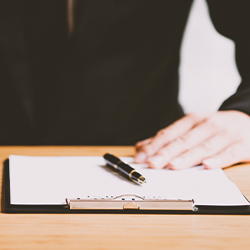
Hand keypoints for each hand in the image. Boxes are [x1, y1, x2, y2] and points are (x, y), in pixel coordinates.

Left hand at [134, 111, 249, 168]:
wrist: (248, 121)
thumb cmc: (215, 128)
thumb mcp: (192, 128)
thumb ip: (168, 138)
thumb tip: (142, 146)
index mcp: (192, 120)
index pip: (169, 133)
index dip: (154, 145)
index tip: (141, 157)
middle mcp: (207, 125)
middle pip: (183, 140)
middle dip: (166, 152)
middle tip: (152, 164)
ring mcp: (224, 134)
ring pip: (203, 147)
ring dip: (187, 157)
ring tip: (172, 165)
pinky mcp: (241, 144)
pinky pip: (229, 153)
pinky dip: (218, 159)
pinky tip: (206, 165)